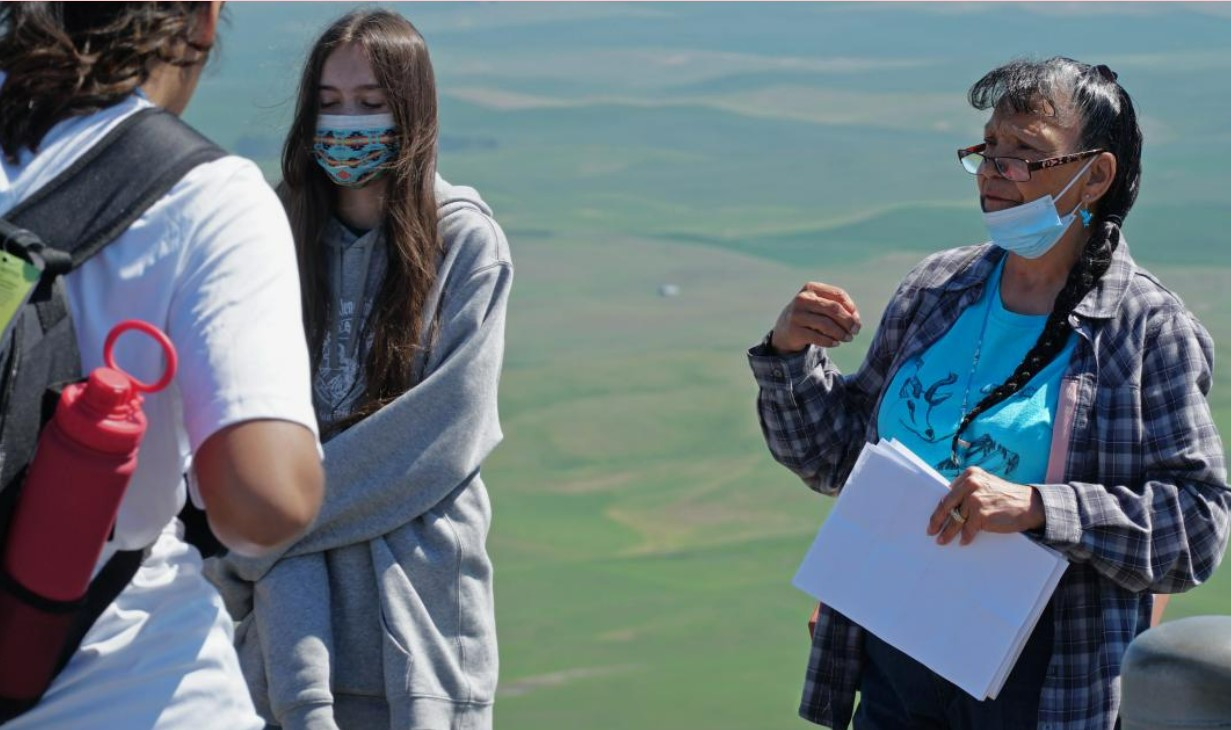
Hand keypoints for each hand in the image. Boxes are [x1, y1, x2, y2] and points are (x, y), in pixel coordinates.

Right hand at [769, 282, 861, 354]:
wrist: (785, 329)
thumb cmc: (810, 316)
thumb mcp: (822, 306)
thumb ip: (839, 309)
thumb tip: (855, 320)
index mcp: (811, 288)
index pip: (839, 294)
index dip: (851, 308)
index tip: (856, 320)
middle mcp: (802, 299)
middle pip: (833, 309)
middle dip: (848, 321)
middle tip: (856, 331)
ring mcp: (797, 315)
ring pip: (826, 324)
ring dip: (841, 333)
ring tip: (848, 338)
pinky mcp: (794, 330)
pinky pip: (817, 337)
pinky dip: (830, 341)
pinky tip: (836, 343)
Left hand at [927, 466, 1044, 545]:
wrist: (1030, 505)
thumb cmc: (1006, 497)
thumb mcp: (986, 485)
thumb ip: (968, 490)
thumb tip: (949, 506)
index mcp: (969, 475)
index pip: (949, 493)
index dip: (941, 507)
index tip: (935, 516)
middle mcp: (970, 484)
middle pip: (947, 505)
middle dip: (937, 520)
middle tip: (930, 530)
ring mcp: (975, 499)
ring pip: (955, 519)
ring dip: (948, 532)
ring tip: (942, 540)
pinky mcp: (981, 514)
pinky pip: (968, 529)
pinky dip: (965, 537)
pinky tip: (963, 541)